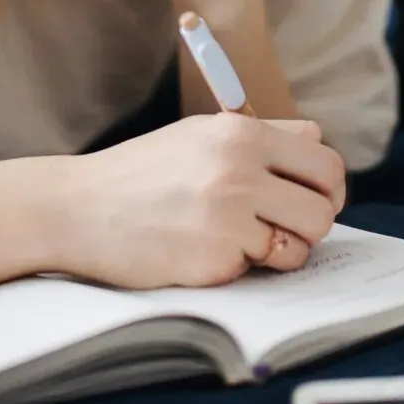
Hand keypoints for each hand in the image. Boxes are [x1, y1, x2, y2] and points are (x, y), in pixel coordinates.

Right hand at [57, 113, 346, 288]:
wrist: (76, 208)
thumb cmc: (140, 173)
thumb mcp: (199, 135)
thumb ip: (260, 139)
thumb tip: (316, 145)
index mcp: (240, 134)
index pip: (325, 162)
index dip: (326, 187)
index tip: (313, 199)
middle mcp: (240, 171)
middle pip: (324, 208)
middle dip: (311, 224)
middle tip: (285, 228)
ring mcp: (228, 218)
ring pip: (299, 246)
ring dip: (280, 251)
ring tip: (243, 241)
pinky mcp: (214, 260)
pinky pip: (257, 270)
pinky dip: (239, 267)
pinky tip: (203, 250)